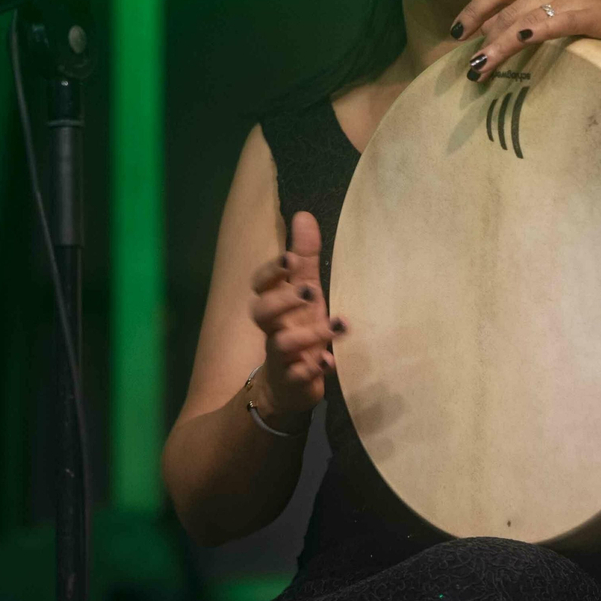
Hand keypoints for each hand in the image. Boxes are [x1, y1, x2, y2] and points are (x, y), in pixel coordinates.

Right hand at [247, 211, 344, 423]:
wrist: (287, 385)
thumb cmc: (299, 328)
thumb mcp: (305, 292)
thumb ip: (305, 258)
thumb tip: (303, 215)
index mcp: (274, 304)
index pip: (260, 285)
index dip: (271, 272)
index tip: (290, 260)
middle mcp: (272, 329)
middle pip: (261, 312)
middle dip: (283, 299)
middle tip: (310, 290)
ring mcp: (281, 357)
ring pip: (283, 344)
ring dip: (310, 334)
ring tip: (339, 324)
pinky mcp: (293, 381)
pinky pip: (297, 377)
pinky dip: (312, 370)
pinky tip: (329, 362)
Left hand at [448, 0, 600, 81]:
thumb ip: (538, 5)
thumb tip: (506, 31)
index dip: (473, 9)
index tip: (456, 32)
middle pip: (503, 9)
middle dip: (481, 39)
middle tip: (468, 66)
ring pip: (516, 21)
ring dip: (493, 48)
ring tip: (478, 71)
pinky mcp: (581, 11)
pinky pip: (542, 25)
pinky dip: (520, 37)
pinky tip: (506, 49)